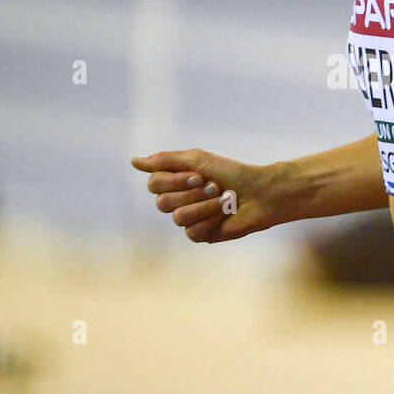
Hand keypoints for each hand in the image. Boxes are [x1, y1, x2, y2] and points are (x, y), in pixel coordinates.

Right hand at [130, 148, 278, 242]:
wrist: (260, 193)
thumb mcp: (197, 159)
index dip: (174, 181)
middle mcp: (178, 200)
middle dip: (191, 193)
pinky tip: (224, 214)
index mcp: (175, 181)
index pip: (154, 184)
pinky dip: (210, 219)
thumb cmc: (231, 172)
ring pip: (177, 218)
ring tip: (223, 198)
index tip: (199, 174)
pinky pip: (191, 232)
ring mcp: (188, 218)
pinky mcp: (200, 234)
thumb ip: (164, 160)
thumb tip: (133, 161)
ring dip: (204, 205)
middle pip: (162, 203)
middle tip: (213, 185)